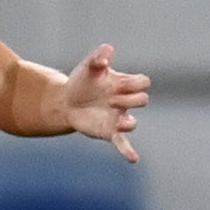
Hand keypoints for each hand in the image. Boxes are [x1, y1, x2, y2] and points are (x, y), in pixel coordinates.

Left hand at [60, 41, 149, 163]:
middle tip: (109, 99)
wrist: (66, 101)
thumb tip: (107, 49)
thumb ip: (98, 57)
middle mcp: (125, 101)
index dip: (134, 82)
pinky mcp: (109, 131)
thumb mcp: (88, 67)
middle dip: (130, 99)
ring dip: (128, 122)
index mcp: (124, 84)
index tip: (118, 82)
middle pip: (142, 100)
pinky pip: (122, 143)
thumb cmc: (82, 81)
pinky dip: (128, 151)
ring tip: (122, 123)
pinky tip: (134, 159)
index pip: (143, 82)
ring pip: (132, 122)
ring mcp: (118, 117)